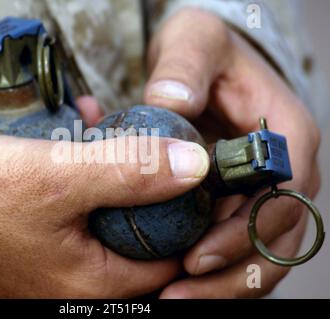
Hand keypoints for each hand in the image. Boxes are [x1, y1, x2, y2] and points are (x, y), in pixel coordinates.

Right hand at [0, 132, 208, 297]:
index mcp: (96, 282)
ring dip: (115, 174)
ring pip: (110, 219)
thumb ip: (131, 173)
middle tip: (153, 151)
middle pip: (140, 236)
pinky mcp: (47, 245)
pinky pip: (82, 212)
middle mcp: (81, 283)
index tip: (193, 181)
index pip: (171, 260)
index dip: (188, 218)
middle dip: (147, 187)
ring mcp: (62, 266)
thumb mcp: (62, 177)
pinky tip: (82, 138)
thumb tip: (196, 165)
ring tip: (111, 133)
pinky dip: (88, 177)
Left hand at [144, 8, 320, 297]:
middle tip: (179, 297)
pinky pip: (235, 244)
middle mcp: (285, 171)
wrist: (203, 64)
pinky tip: (174, 284)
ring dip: (222, 282)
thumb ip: (185, 67)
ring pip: (259, 252)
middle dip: (230, 274)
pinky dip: (212, 268)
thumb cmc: (204, 51)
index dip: (245, 232)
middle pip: (276, 238)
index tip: (197, 256)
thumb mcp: (194, 41)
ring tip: (174, 301)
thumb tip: (173, 101)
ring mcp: (264, 190)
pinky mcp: (239, 200)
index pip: (282, 197)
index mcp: (288, 136)